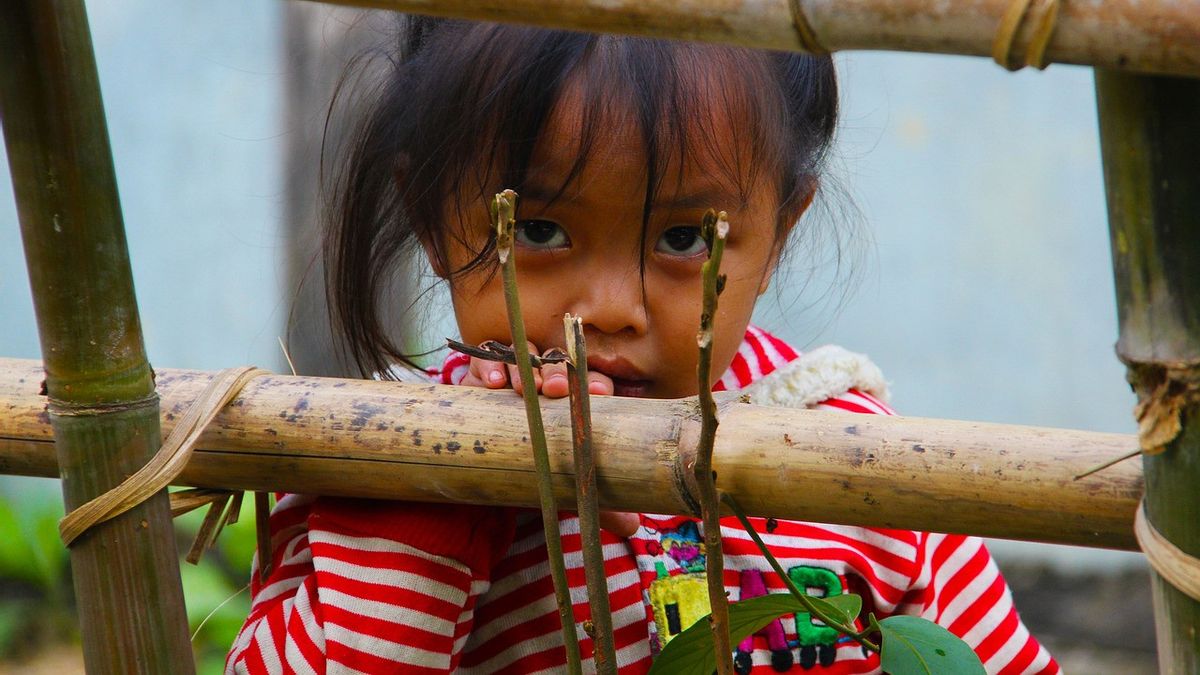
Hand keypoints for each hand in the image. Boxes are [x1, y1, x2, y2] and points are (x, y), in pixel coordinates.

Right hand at [458, 342, 636, 536]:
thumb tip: (633, 526)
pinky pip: (483, 364)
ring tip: (524, 388)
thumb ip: (597, 502)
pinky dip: (490, 368)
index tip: (598, 393)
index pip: (590, 383)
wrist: (488, 469)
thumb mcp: (566, 485)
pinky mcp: (480, 380)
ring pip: (522, 359)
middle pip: (557, 366)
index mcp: (573, 400)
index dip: (595, 384)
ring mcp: (513, 376)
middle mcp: (545, 382)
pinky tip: (494, 383)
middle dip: (558, 373)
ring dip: (524, 369)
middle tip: (555, 390)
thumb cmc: (537, 468)